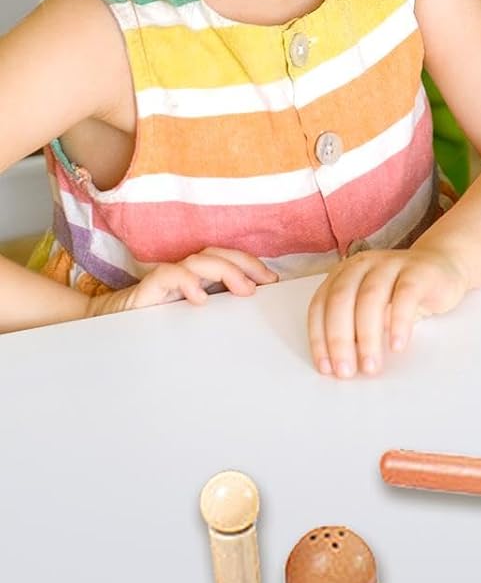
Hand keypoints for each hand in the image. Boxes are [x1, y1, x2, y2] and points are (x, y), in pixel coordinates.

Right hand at [87, 248, 276, 315]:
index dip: (249, 265)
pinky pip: (168, 276)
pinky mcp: (147, 290)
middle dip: (244, 263)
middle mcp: (182, 274)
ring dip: (225, 271)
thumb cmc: (155, 327)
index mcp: (195, 280)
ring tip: (244, 290)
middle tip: (266, 282)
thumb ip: (218, 316)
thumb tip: (252, 323)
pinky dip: (186, 282)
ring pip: (198, 261)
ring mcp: (165, 280)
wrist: (107, 328)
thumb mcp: (193, 323)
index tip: (273, 283)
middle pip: (215, 254)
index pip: (225, 260)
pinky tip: (200, 297)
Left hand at [306, 245, 468, 376]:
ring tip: (371, 366)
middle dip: (340, 340)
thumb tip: (342, 362)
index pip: (321, 306)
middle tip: (346, 371)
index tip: (326, 368)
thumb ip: (355, 329)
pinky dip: (399, 322)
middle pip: (341, 301)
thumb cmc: (402, 295)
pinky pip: (405, 296)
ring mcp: (389, 265)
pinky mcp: (418, 273)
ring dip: (367, 336)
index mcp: (343, 275)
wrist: (442, 267)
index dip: (319, 339)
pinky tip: (397, 346)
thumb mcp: (373, 311)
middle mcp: (361, 266)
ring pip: (371, 299)